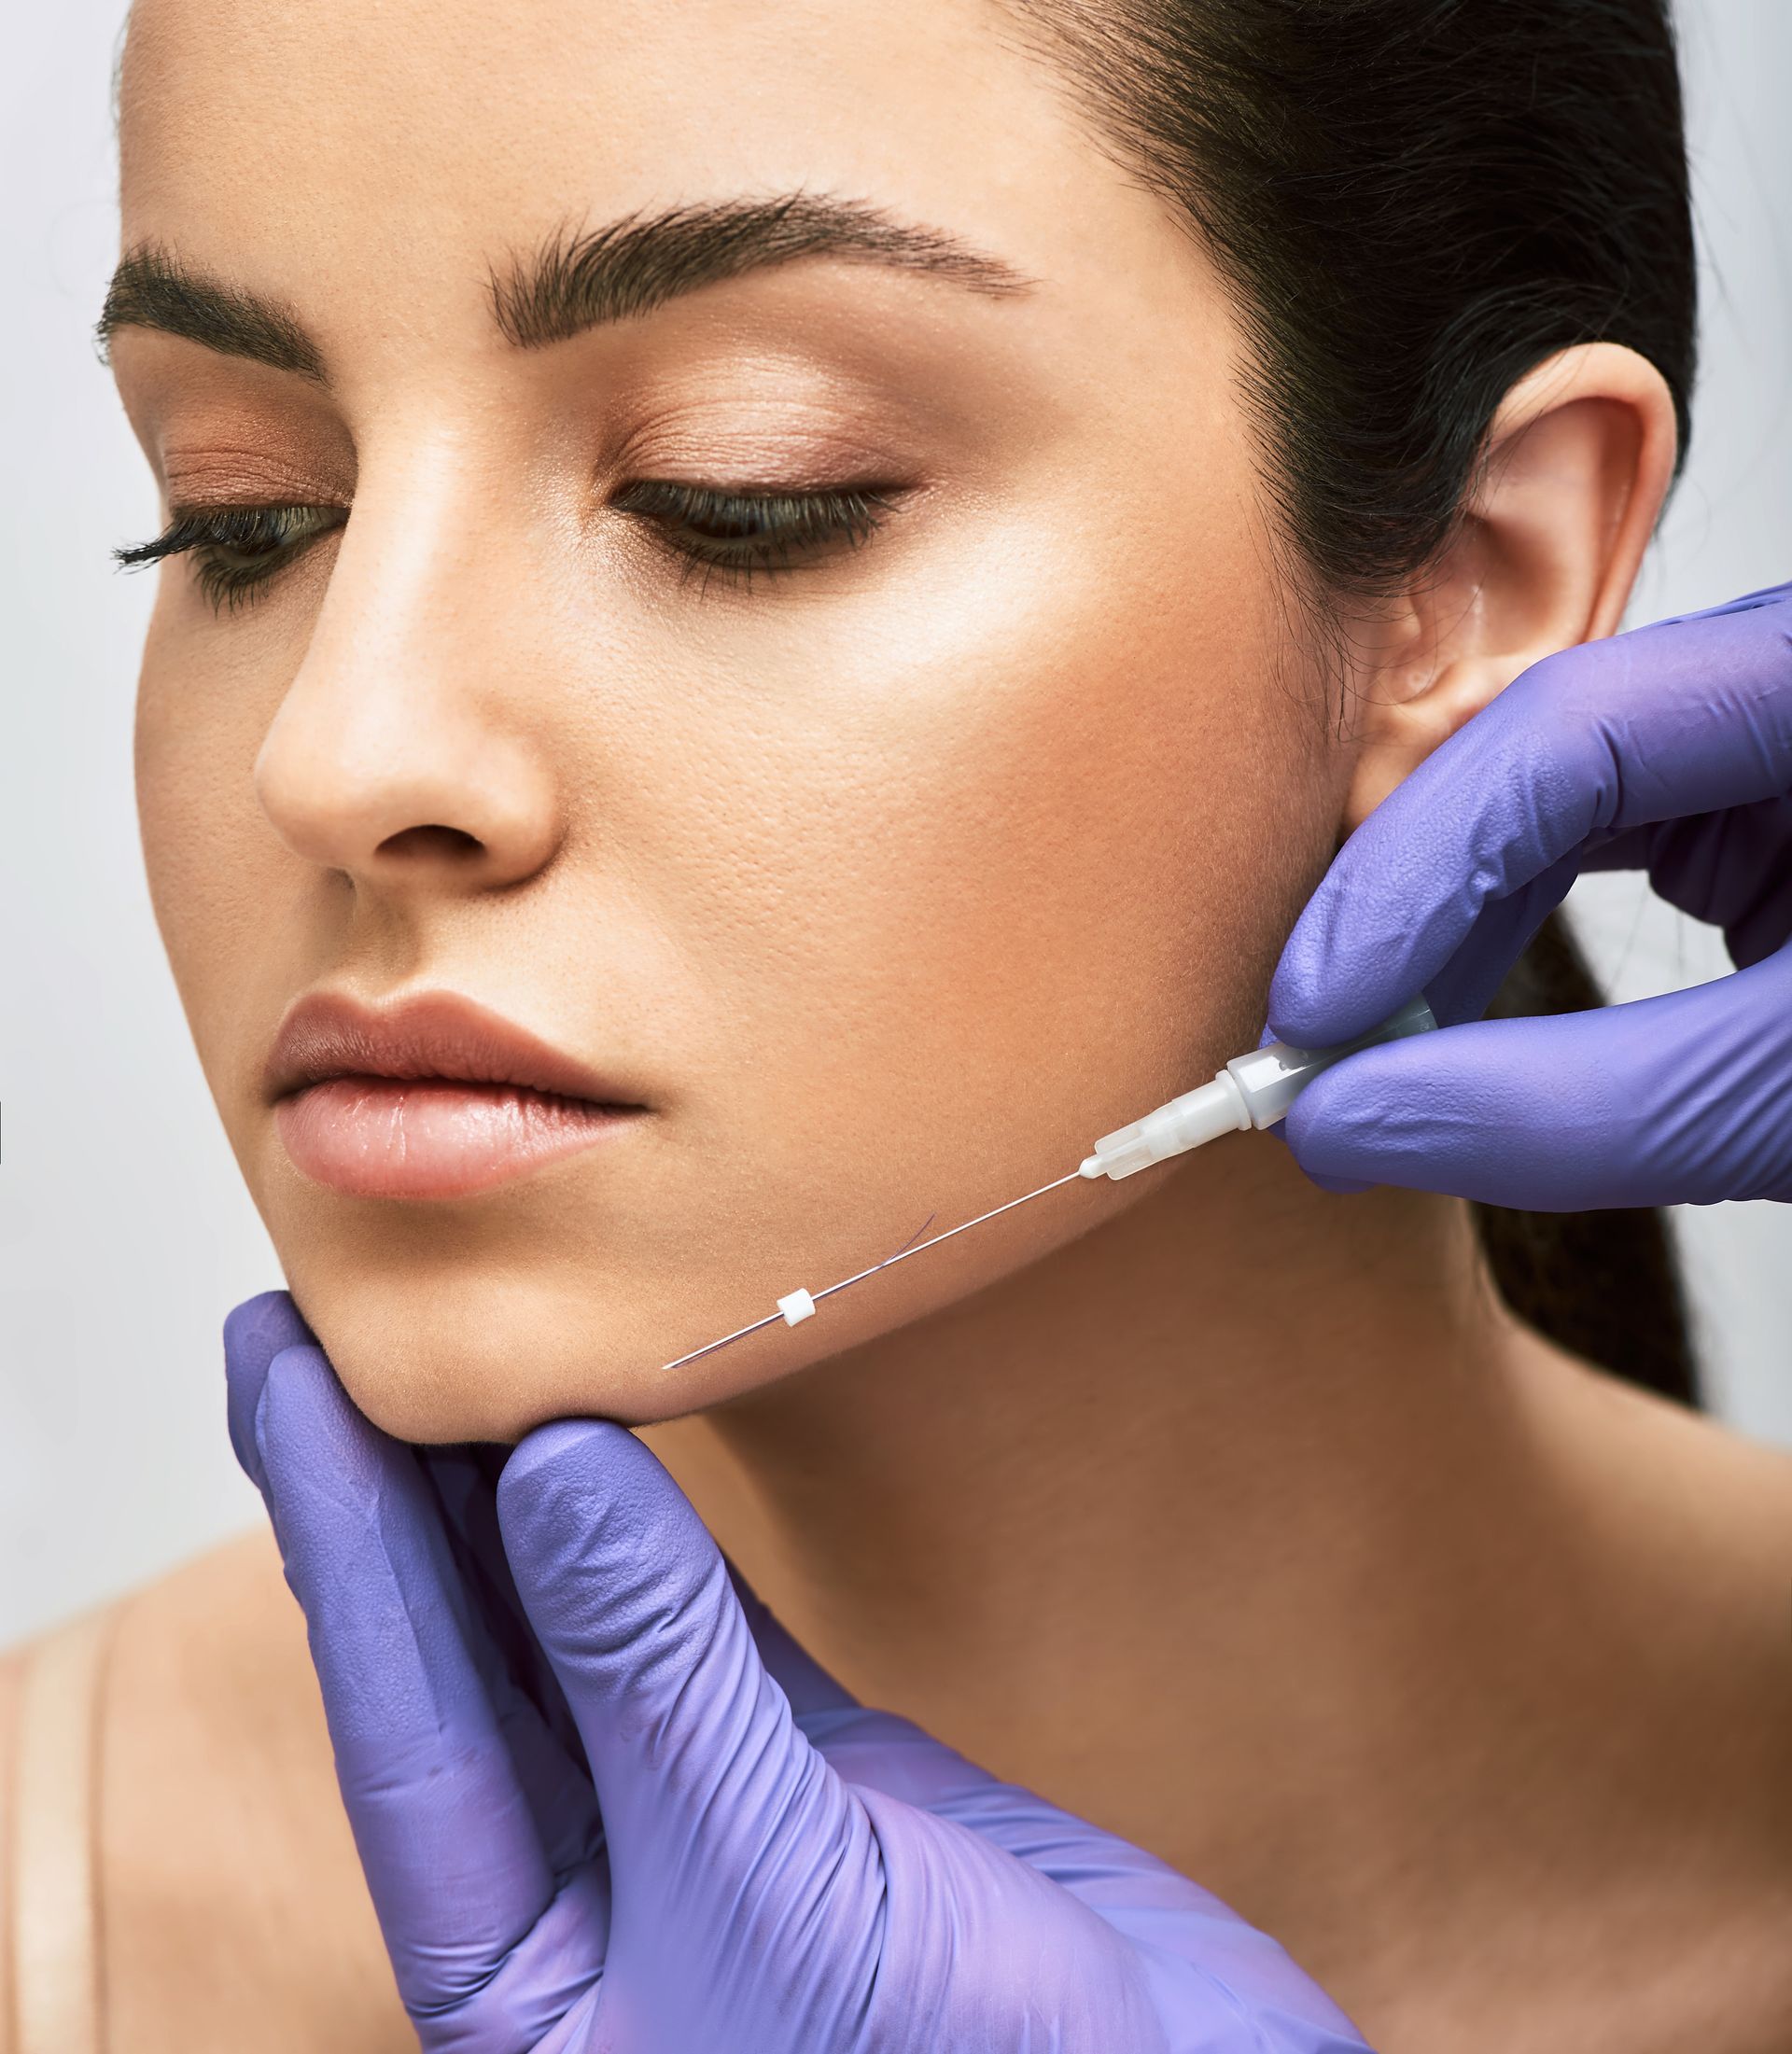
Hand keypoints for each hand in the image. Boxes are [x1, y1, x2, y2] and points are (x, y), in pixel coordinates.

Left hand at [224, 1290, 1368, 2053]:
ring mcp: (705, 1825)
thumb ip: (662, 1686)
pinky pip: (704, 1625)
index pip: (401, 1715)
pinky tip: (621, 1431)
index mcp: (531, 1978)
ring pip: (577, 1624)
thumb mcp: (780, 1897)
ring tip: (457, 1348)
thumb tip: (550, 1473)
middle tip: (328, 1320)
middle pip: (463, 1656)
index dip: (334, 1527)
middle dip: (390, 1488)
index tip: (284, 1365)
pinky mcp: (816, 1780)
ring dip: (517, 1489)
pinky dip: (663, 1527)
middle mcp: (594, 1896)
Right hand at [1269, 581, 1791, 1206]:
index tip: (1313, 1013)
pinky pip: (1593, 852)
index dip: (1413, 869)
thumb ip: (1569, 1109)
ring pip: (1550, 808)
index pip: (1578, 732)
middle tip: (1314, 1053)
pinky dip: (1510, 944)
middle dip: (1414, 908)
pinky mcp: (1760, 819)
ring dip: (1447, 933)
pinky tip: (1452, 1023)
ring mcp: (1774, 749)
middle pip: (1543, 758)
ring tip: (1373, 1055)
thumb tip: (1345, 1125)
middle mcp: (1791, 694)